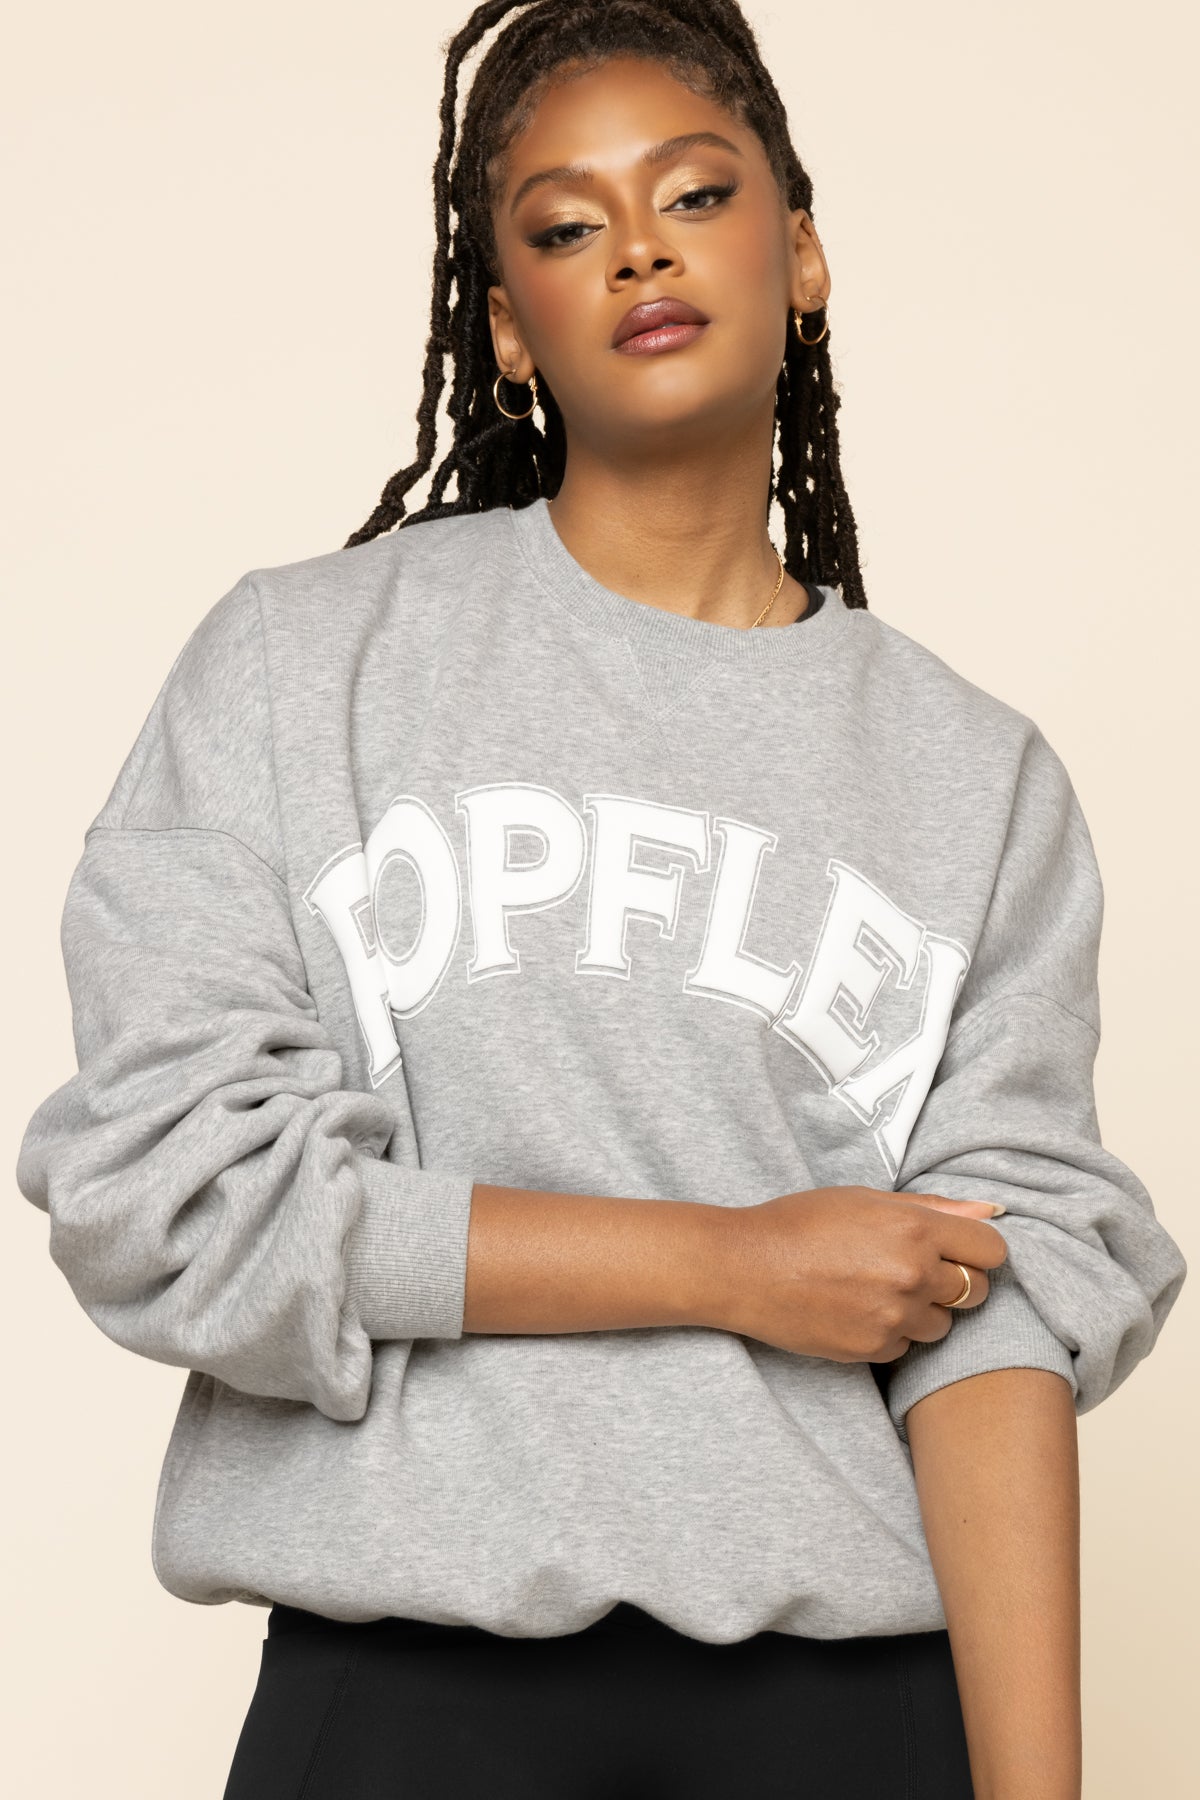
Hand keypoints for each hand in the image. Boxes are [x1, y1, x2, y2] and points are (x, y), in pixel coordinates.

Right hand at [714, 1186, 1007, 1361]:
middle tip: (911, 1269)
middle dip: (953, 1281)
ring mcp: (894, 1316)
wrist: (745, 1267)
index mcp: (915, 1228)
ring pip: (943, 1324)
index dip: (977, 1250)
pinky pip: (906, 1345)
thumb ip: (935, 1208)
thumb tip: (992, 1210)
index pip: (992, 1250)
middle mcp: (912, 1274)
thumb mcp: (866, 1199)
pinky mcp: (874, 1348)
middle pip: (975, 1291)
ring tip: (877, 1290)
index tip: (956, 1250)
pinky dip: (891, 1331)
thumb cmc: (801, 1223)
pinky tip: (857, 1310)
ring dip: (922, 1310)